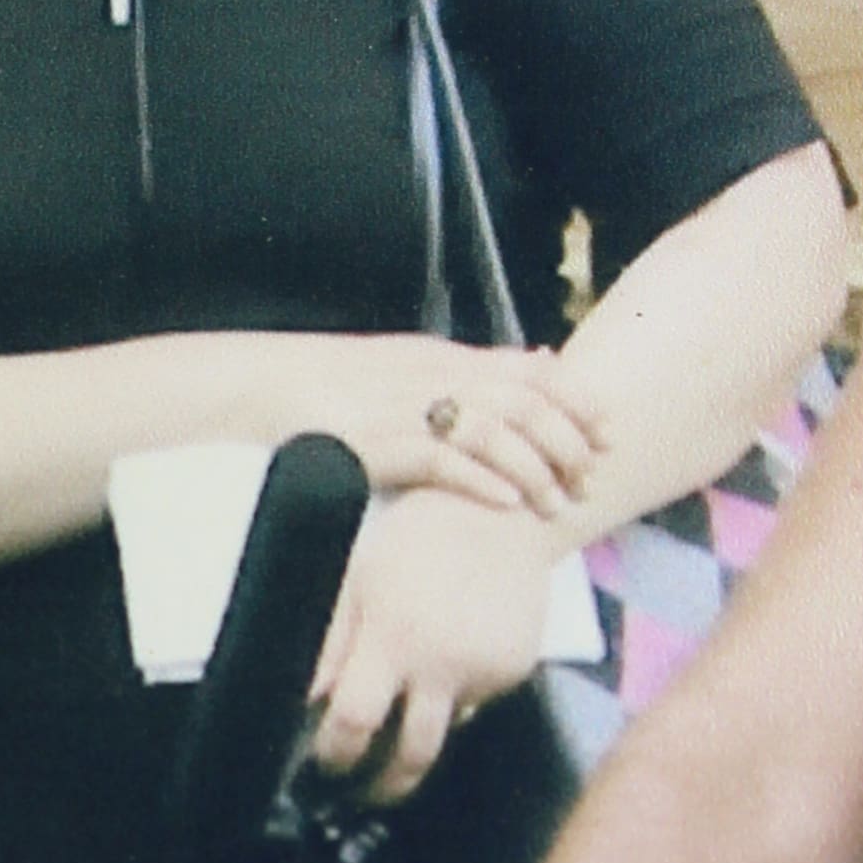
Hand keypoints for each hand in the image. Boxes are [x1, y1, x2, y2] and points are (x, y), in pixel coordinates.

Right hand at [284, 338, 602, 522]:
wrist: (253, 391)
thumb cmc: (329, 387)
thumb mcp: (409, 365)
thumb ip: (475, 366)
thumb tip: (541, 360)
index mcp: (440, 358)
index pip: (527, 371)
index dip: (576, 400)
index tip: (609, 431)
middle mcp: (429, 376)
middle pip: (521, 402)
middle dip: (566, 442)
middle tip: (591, 479)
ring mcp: (402, 408)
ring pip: (491, 432)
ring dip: (533, 469)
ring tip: (556, 504)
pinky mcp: (374, 442)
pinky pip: (440, 459)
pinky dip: (480, 480)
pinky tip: (507, 504)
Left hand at [306, 492, 563, 799]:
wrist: (502, 515)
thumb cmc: (417, 539)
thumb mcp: (360, 578)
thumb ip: (331, 643)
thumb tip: (303, 699)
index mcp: (394, 637)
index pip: (355, 721)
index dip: (335, 753)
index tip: (325, 763)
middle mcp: (444, 663)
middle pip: (412, 756)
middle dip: (385, 785)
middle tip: (365, 791)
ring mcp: (486, 671)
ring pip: (446, 729)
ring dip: (419, 735)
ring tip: (402, 722)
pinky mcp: (516, 671)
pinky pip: (475, 701)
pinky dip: (455, 693)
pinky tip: (451, 656)